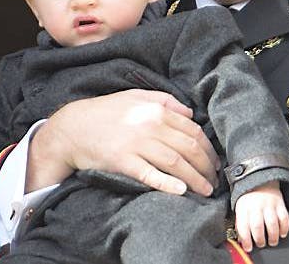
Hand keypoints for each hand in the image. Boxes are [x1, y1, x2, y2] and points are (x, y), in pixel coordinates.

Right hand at [29, 89, 218, 195]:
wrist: (73, 127)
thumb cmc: (106, 112)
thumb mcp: (135, 96)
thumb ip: (165, 100)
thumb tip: (190, 113)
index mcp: (156, 110)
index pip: (193, 131)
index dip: (209, 149)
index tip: (215, 163)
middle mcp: (150, 126)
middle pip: (189, 148)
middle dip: (207, 167)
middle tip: (215, 180)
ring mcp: (136, 144)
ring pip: (176, 163)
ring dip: (195, 179)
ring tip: (205, 191)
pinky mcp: (123, 161)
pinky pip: (151, 175)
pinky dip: (168, 184)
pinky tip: (181, 192)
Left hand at [233, 181, 288, 251]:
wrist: (261, 181)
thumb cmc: (249, 198)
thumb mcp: (240, 208)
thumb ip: (241, 223)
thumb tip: (242, 240)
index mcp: (244, 207)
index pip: (243, 226)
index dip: (245, 239)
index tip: (248, 248)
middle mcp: (256, 206)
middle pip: (257, 226)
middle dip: (259, 239)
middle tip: (260, 244)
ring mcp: (269, 204)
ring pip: (272, 223)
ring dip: (272, 236)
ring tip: (272, 242)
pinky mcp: (280, 204)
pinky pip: (284, 218)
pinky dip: (284, 228)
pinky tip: (282, 234)